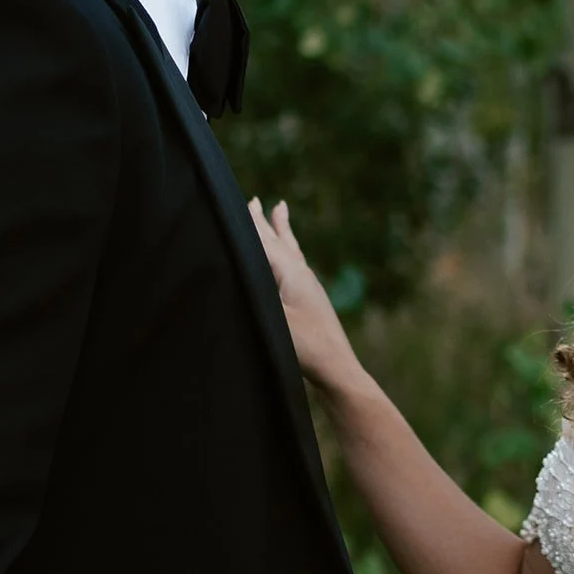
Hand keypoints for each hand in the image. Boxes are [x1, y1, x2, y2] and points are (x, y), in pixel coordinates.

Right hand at [249, 197, 363, 394]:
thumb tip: (236, 271)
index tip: (240, 201)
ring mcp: (309, 289)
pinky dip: (288, 255)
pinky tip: (291, 260)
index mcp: (292, 273)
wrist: (338, 372)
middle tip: (255, 201)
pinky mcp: (311, 304)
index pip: (265, 241)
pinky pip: (295, 267)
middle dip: (265, 222)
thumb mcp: (274, 319)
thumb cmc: (307, 348)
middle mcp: (302, 275)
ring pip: (290, 251)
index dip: (250, 223)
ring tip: (280, 211)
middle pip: (279, 241)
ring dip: (280, 232)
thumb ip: (255, 293)